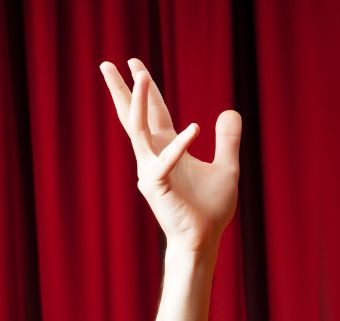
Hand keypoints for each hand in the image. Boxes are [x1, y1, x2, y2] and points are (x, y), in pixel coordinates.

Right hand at [100, 59, 241, 252]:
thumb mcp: (227, 167)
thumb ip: (227, 139)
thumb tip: (230, 111)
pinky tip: (195, 129)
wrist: (204, 238)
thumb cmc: (211, 208)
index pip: (154, 114)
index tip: (136, 66)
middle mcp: (153, 156)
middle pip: (134, 116)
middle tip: (108, 63)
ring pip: (139, 130)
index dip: (148, 91)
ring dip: (141, 103)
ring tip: (142, 77)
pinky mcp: (157, 186)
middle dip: (123, 89)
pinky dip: (180, 145)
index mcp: (167, 149)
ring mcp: (151, 170)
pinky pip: (166, 161)